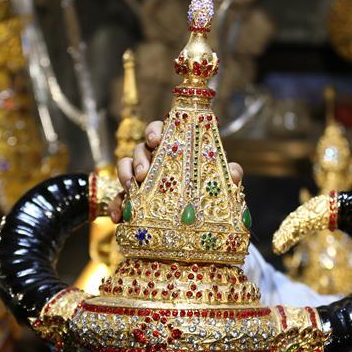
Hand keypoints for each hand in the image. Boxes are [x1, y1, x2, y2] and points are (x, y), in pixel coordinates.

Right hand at [110, 120, 243, 221]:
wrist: (198, 221)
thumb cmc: (206, 190)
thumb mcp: (219, 182)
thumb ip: (228, 174)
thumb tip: (235, 174)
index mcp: (172, 149)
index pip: (159, 130)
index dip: (155, 131)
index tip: (156, 140)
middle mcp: (153, 160)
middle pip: (139, 149)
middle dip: (139, 158)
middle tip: (144, 172)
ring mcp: (140, 179)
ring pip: (124, 168)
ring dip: (124, 176)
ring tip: (131, 189)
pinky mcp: (132, 199)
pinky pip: (119, 199)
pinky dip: (116, 206)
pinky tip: (118, 217)